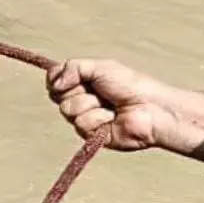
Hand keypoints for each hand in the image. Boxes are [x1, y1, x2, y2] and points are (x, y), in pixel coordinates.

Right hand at [46, 59, 167, 150]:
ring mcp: (84, 118)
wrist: (150, 108)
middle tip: (100, 90)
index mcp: (81, 82)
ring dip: (91, 104)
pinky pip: (81, 124)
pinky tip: (113, 118)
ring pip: (67, 110)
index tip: (73, 76)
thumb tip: (54, 84)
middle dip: (78, 89)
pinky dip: (98, 118)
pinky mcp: (90, 135)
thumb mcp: (100, 67)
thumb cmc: (130, 85)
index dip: (58, 79)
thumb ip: (72, 68)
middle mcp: (80, 100)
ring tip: (110, 105)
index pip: (53, 81)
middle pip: (56, 95)